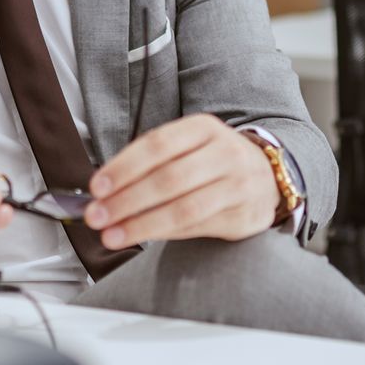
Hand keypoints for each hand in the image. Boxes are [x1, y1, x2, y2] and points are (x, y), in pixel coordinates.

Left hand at [83, 114, 281, 248]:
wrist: (268, 177)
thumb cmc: (213, 163)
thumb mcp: (189, 146)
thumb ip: (150, 163)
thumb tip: (103, 191)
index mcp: (204, 128)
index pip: (157, 144)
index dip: (123, 167)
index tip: (97, 188)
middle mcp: (225, 153)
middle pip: (168, 178)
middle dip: (126, 200)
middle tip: (96, 216)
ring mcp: (238, 185)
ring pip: (183, 208)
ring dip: (141, 224)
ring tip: (111, 235)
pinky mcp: (242, 215)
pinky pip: (197, 226)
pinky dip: (163, 234)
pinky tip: (141, 237)